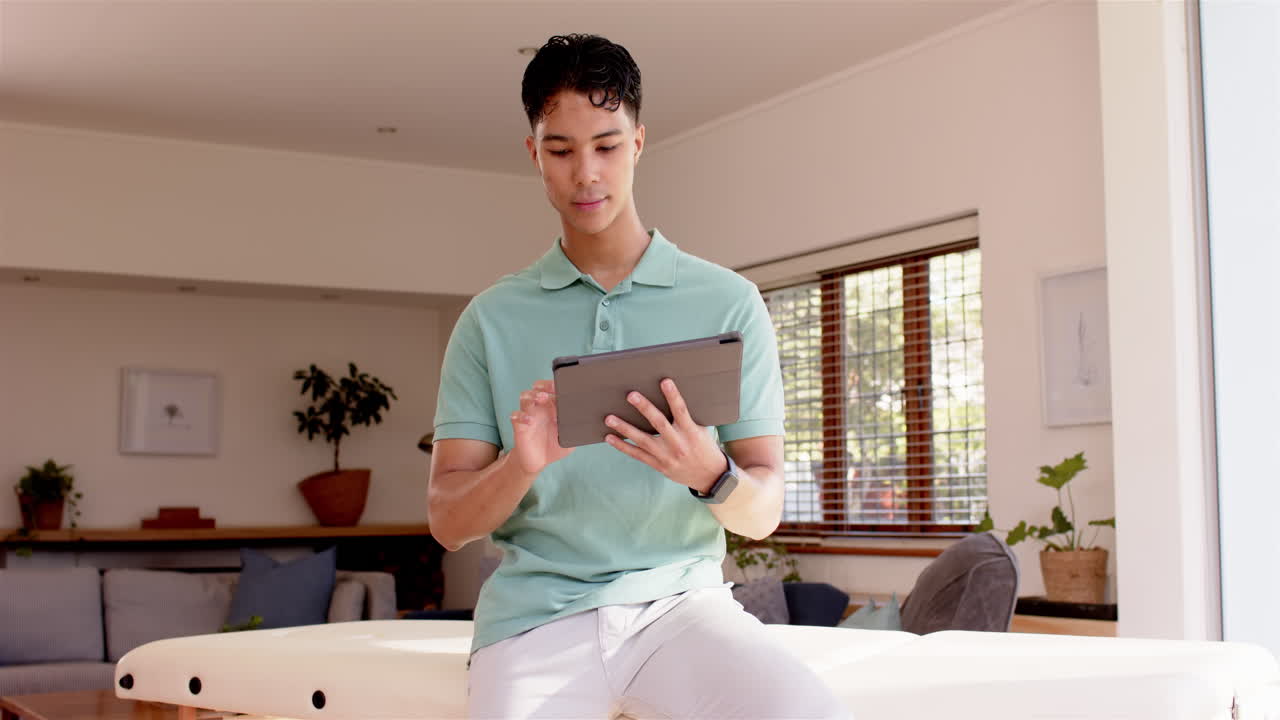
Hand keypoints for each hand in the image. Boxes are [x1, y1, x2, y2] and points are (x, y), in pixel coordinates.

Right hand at [510, 380, 571, 475]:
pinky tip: (529, 421)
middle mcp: (540, 409)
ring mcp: (529, 416)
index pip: (553, 391)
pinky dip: (521, 415)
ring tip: (539, 399)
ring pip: (525, 398)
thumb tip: (586, 422)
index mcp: (553, 408)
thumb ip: (576, 429)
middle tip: (548, 391)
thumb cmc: (554, 447)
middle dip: (542, 387)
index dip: (555, 386)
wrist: (539, 462)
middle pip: (537, 389)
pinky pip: (516, 415)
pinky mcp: (519, 426)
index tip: (560, 385)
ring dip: (531, 396)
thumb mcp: (569, 439)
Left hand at [602, 378, 727, 493]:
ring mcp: (666, 456)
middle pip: (659, 423)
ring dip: (624, 428)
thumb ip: (688, 418)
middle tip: (631, 395)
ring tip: (609, 418)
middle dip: (644, 408)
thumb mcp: (702, 431)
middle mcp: (678, 444)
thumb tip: (672, 398)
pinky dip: (622, 446)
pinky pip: (637, 455)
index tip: (665, 381)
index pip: (681, 411)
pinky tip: (610, 437)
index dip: (673, 396)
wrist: (710, 476)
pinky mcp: (658, 465)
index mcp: (691, 432)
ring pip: (642, 440)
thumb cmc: (705, 448)